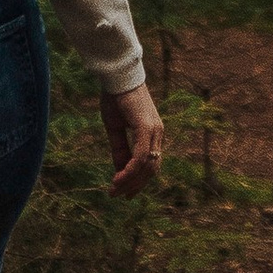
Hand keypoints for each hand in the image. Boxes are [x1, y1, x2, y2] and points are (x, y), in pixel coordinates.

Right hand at [100, 79, 164, 195]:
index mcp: (152, 132)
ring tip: (115, 190)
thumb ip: (119, 149)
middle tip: (118, 195)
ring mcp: (154, 131)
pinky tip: (118, 178)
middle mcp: (157, 133)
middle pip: (151, 169)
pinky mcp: (146, 127)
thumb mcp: (115, 128)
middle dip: (135, 185)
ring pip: (147, 166)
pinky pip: (141, 156)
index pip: (151, 163)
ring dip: (131, 181)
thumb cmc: (115, 98)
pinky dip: (130, 170)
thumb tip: (120, 169)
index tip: (124, 192)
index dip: (139, 180)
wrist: (116, 77)